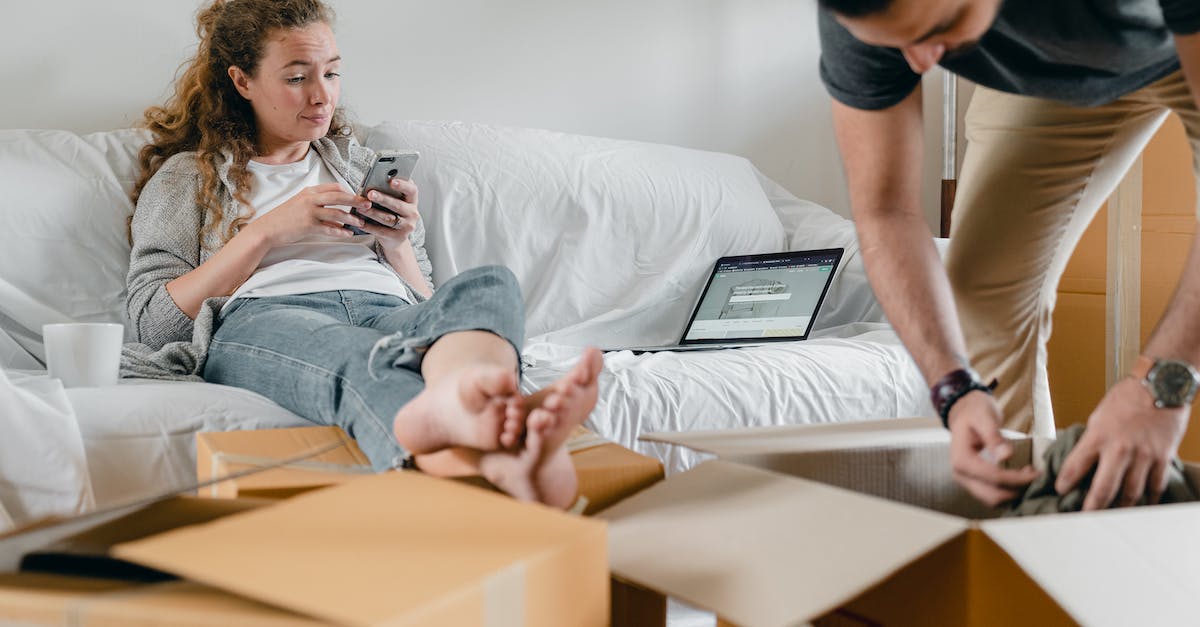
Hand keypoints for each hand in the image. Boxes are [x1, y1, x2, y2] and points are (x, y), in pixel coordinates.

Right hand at [246, 183, 368, 246]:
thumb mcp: (300, 205)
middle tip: (368, 205)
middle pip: (339, 196)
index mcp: (309, 191)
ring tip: (360, 222)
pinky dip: (341, 231)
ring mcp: (309, 212)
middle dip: (356, 200)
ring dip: (351, 218)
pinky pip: (329, 229)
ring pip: (337, 213)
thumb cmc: (284, 218)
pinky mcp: (308, 225)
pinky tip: (348, 234)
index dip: (348, 191)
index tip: (358, 196)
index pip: (334, 187)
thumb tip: (337, 215)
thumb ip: (318, 206)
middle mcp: (310, 199)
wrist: (267, 229)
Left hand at [352, 177, 420, 247]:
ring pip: (388, 219)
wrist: (396, 237)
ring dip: (373, 213)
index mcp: (412, 200)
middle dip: (383, 199)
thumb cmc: (392, 213)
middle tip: (370, 194)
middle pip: (398, 205)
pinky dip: (370, 227)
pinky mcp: (398, 237)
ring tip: (360, 208)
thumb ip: (388, 192)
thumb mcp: (394, 201)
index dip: (403, 185)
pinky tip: (360, 222)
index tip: (391, 181)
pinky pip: (382, 231)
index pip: (412, 190)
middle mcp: (412, 213)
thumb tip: (373, 183)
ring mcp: (407, 226)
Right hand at [948, 390, 1039, 505]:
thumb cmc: (975, 411)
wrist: (964, 412)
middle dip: (1016, 490)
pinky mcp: (974, 481)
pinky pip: (992, 494)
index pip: (993, 477)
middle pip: (992, 495)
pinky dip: (1008, 491)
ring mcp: (966, 480)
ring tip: (1028, 477)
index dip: (1017, 478)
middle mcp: (960, 474)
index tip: (1036, 472)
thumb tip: (1006, 456)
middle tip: (1035, 476)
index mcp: (961, 460)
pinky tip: (1020, 479)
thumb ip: (994, 437)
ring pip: (992, 500)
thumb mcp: (985, 418)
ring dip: (1013, 493)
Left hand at [1056, 377, 1187, 509]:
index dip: (1065, 482)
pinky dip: (1148, 499)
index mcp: (1098, 436)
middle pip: (1104, 488)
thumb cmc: (1127, 398)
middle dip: (1093, 508)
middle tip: (1085, 520)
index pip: (1075, 466)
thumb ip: (1092, 440)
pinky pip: (1155, 486)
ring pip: (1131, 492)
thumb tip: (1082, 461)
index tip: (1060, 491)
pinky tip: (1142, 506)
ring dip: (1121, 508)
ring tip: (1112, 518)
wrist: (1160, 385)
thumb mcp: (1098, 416)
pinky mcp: (1162, 457)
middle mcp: (1120, 449)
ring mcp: (1143, 455)